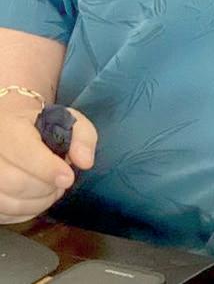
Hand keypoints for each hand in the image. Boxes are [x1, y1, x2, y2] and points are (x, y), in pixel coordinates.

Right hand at [0, 96, 96, 223]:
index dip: (48, 169)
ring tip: (51, 190)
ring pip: (7, 202)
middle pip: (15, 182)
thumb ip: (82, 137)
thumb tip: (85, 162)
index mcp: (10, 128)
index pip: (25, 153)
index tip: (67, 178)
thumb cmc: (40, 125)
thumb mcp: (66, 119)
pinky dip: (24, 212)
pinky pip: (3, 214)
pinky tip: (35, 199)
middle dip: (46, 188)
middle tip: (61, 182)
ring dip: (37, 203)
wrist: (9, 128)